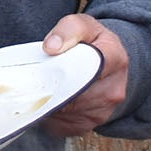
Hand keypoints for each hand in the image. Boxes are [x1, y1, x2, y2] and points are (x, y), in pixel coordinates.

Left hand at [40, 13, 129, 137]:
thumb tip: (51, 47)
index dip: (62, 71)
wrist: (109, 65)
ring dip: (48, 101)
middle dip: (50, 87)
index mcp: (114, 59)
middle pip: (71, 94)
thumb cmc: (93, 43)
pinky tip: (50, 100)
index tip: (46, 68)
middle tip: (36, 78)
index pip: (87, 69)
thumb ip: (68, 29)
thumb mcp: (84, 25)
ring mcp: (103, 111)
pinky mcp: (90, 125)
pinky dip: (50, 114)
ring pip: (63, 111)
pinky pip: (61, 124)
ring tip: (44, 86)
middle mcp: (113, 90)